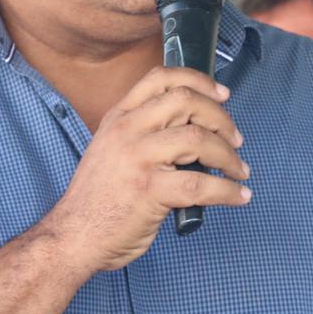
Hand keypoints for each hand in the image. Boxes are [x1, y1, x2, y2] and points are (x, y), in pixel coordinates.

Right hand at [43, 66, 251, 272]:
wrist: (74, 235)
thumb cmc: (98, 199)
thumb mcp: (111, 149)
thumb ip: (142, 132)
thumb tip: (193, 128)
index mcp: (119, 117)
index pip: (160, 78)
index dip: (198, 81)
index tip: (221, 95)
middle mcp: (127, 130)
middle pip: (186, 101)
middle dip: (221, 118)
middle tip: (235, 139)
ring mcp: (138, 158)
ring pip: (198, 138)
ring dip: (228, 156)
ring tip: (238, 170)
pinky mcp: (149, 189)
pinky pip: (200, 184)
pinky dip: (227, 191)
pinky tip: (238, 196)